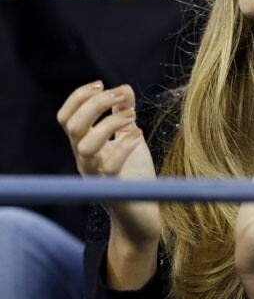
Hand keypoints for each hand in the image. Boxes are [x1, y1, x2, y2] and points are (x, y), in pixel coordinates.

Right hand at [57, 82, 160, 258]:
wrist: (142, 215)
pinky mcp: (113, 189)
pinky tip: (138, 135)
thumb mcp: (129, 138)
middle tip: (119, 95)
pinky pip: (109, 167)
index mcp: (84, 146)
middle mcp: (84, 160)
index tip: (101, 83)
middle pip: (72, 126)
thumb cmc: (133, 176)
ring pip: (85, 146)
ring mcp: (95, 176)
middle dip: (94, 103)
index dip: (78, 97)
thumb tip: (124, 88)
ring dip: (108, 123)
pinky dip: (124, 146)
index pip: (66, 117)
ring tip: (132, 115)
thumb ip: (123, 115)